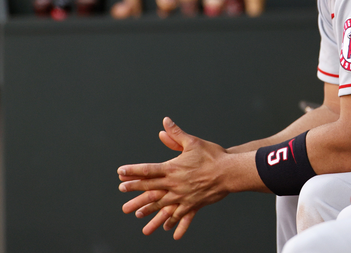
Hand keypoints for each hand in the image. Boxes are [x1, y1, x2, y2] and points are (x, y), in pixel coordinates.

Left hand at [118, 117, 229, 238]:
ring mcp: (182, 196)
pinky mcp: (192, 204)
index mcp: (173, 168)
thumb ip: (176, 134)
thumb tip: (165, 122)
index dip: (133, 171)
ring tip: (136, 213)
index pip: (148, 169)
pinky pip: (179, 214)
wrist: (229, 172)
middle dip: (134, 189)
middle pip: (150, 187)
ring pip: (161, 204)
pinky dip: (172, 221)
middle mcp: (174, 183)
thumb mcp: (193, 142)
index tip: (121, 172)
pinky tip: (166, 227)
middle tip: (122, 191)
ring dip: (147, 208)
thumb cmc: (212, 156)